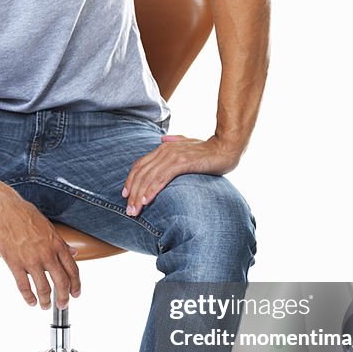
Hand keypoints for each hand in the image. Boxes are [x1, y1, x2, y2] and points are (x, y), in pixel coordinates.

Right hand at [0, 197, 81, 309]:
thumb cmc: (26, 216)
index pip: (73, 270)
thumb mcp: (50, 228)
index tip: (76, 293)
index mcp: (57, 245)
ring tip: (45, 306)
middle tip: (63, 304)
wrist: (6, 211)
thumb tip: (73, 252)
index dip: (76, 285)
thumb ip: (62, 243)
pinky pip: (24, 287)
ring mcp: (31, 261)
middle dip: (64, 298)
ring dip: (46, 301)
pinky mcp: (15, 264)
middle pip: (61, 283)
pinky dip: (29, 298)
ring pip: (44, 288)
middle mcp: (47, 254)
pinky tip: (31, 302)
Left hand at [121, 135, 241, 216]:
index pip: (140, 165)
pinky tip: (147, 201)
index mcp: (164, 147)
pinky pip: (161, 178)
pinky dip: (152, 190)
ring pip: (149, 178)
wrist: (226, 147)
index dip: (131, 180)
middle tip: (129, 211)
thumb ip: (175, 141)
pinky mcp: (182, 163)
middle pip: (141, 173)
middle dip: (132, 193)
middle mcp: (165, 150)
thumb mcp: (189, 144)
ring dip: (139, 196)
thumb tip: (163, 140)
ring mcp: (172, 156)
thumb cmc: (209, 149)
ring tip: (135, 211)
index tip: (125, 195)